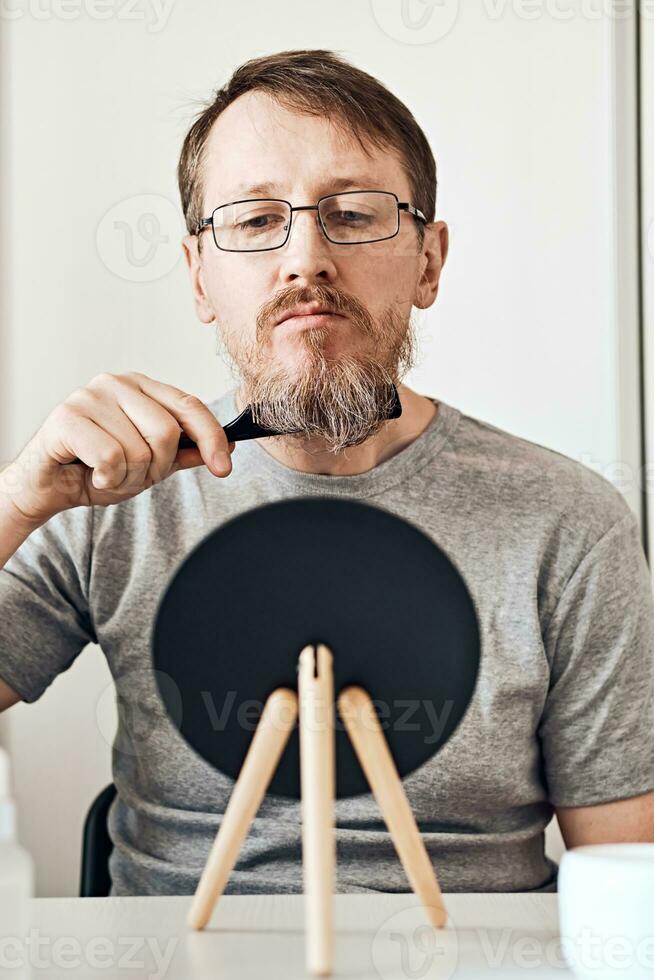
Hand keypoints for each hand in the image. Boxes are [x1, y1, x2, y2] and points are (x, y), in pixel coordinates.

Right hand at [0, 372, 234, 525]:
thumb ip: (183, 454)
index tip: (224, 467)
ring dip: (127, 477)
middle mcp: (118, 383)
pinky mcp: (68, 415)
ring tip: (107, 474)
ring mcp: (91, 395)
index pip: (189, 406)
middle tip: (131, 475)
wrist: (49, 487)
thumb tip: (223, 447)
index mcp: (142, 388)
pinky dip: (106, 478)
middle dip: (155, 468)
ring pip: (138, 450)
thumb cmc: (96, 469)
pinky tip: (92, 474)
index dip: (211, 438)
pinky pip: (110, 457)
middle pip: (167, 431)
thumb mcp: (149, 465)